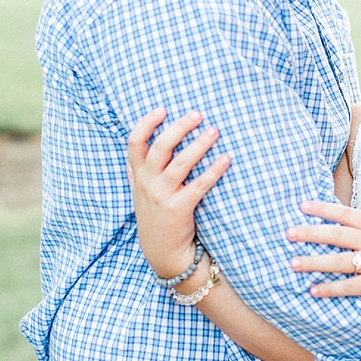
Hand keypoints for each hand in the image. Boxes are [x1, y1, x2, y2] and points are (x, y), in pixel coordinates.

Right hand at [126, 109, 230, 277]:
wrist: (163, 252)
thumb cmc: (159, 216)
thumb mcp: (144, 191)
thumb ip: (146, 168)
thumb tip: (157, 139)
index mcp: (138, 175)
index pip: (134, 142)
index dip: (146, 123)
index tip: (163, 108)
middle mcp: (146, 183)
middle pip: (159, 147)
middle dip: (179, 127)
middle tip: (198, 114)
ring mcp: (161, 196)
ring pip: (179, 163)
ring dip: (199, 144)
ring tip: (215, 131)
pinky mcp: (178, 209)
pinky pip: (199, 185)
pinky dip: (213, 170)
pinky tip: (226, 159)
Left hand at [291, 200, 360, 305]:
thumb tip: (344, 233)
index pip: (347, 214)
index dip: (324, 208)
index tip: (302, 205)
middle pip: (338, 235)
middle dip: (312, 233)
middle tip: (288, 232)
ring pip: (341, 261)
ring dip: (315, 262)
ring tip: (293, 263)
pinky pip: (351, 287)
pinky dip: (331, 289)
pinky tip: (314, 291)